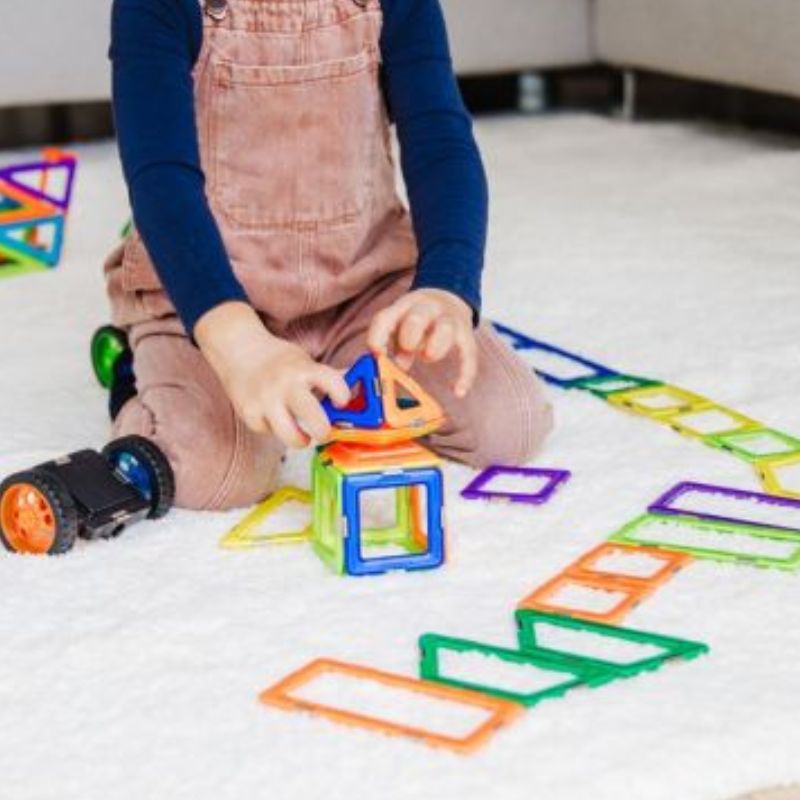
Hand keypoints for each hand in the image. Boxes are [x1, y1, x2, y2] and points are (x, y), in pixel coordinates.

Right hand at [195, 303, 350, 447]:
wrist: (237, 350)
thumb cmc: (279, 360)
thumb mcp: (305, 361)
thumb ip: (329, 377)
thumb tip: (361, 386)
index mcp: (304, 369)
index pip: (332, 382)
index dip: (343, 395)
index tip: (342, 402)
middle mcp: (286, 384)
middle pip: (313, 416)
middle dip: (325, 431)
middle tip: (325, 432)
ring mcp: (266, 400)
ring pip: (290, 435)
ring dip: (301, 441)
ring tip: (304, 437)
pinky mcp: (249, 412)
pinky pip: (268, 433)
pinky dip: (274, 431)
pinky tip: (275, 421)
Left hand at [368, 288, 477, 397]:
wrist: (448, 299)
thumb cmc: (417, 322)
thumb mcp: (401, 327)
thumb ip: (396, 348)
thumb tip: (391, 371)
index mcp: (404, 307)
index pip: (386, 317)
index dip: (378, 337)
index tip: (377, 355)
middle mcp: (427, 309)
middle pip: (419, 315)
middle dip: (410, 334)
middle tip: (406, 349)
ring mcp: (449, 320)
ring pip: (446, 328)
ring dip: (435, 346)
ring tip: (427, 357)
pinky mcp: (465, 335)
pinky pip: (469, 354)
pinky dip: (465, 374)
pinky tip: (458, 391)